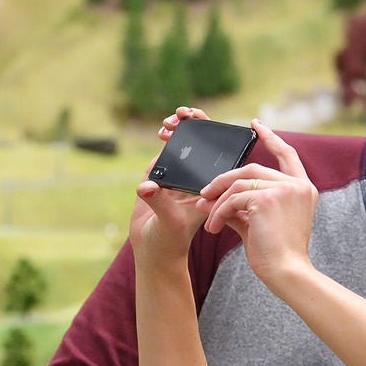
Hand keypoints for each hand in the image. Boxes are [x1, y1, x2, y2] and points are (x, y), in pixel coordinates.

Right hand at [129, 106, 217, 265]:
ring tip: (170, 123)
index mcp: (209, 188)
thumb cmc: (169, 241)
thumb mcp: (168, 222)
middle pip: (203, 145)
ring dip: (179, 130)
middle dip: (196, 125)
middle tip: (185, 114)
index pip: (217, 156)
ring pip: (185, 146)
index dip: (214, 134)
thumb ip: (159, 202)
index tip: (202, 121)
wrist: (153, 251)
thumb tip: (148, 186)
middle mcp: (198, 180)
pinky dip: (166, 140)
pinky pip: (166, 153)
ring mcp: (180, 177)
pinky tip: (162, 132)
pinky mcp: (162, 176)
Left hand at [201, 120, 317, 291]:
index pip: (287, 154)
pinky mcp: (267, 198)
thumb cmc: (276, 255)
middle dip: (224, 180)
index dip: (271, 138)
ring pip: (239, 183)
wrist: (287, 273)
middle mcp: (297, 185)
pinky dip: (219, 212)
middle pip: (252, 168)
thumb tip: (210, 199)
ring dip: (218, 201)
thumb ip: (240, 207)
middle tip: (205, 193)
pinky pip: (233, 198)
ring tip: (209, 219)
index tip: (256, 125)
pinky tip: (214, 228)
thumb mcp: (259, 224)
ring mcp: (284, 189)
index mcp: (303, 189)